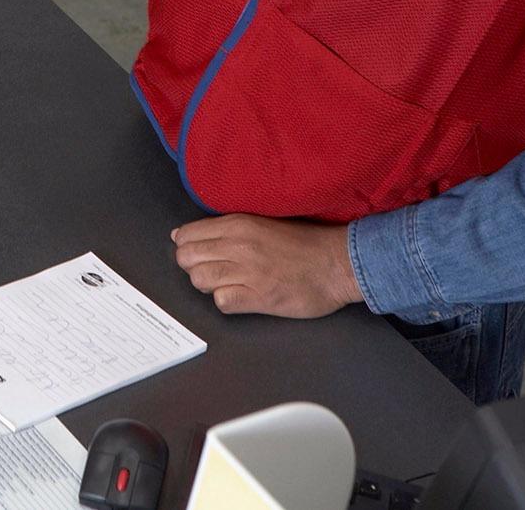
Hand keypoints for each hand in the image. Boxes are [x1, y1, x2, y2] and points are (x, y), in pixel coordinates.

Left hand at [171, 213, 360, 318]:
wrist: (338, 263)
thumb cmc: (306, 243)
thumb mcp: (263, 222)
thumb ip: (228, 228)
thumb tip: (185, 234)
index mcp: (238, 223)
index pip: (188, 234)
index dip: (186, 246)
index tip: (196, 252)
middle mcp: (239, 245)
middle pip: (187, 258)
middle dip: (191, 266)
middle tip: (210, 270)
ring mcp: (248, 271)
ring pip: (199, 279)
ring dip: (208, 284)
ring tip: (227, 283)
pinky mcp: (259, 296)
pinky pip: (222, 301)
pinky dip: (225, 301)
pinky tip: (239, 296)